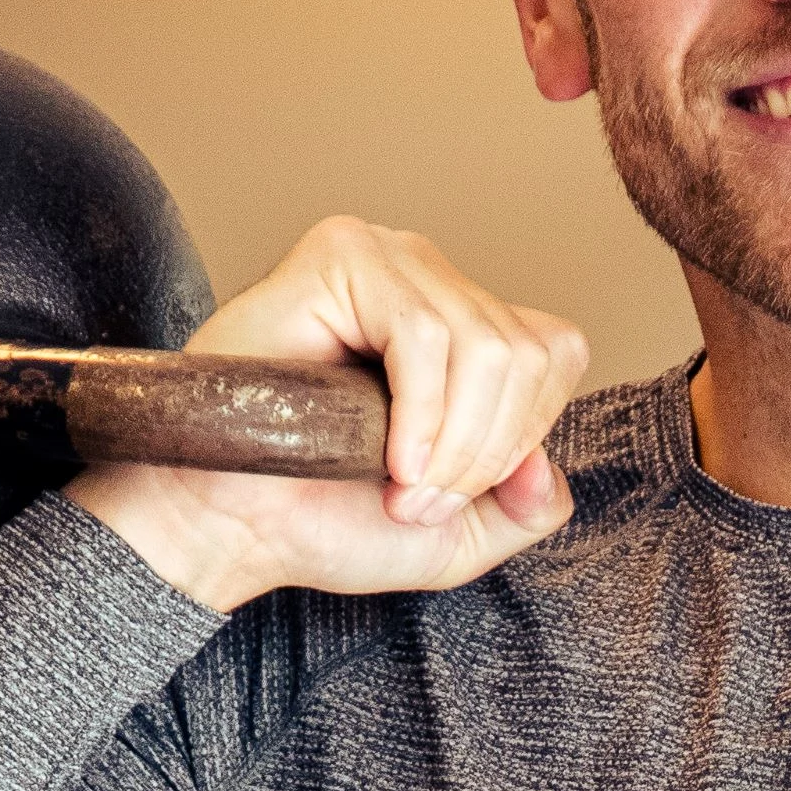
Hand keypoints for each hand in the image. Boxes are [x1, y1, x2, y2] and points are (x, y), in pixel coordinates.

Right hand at [72, 220, 588, 614]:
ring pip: (488, 347)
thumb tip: (549, 468)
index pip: (554, 353)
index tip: (445, 494)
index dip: (519, 438)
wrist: (236, 529)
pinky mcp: (342, 255)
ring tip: (397, 483)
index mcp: (467, 324)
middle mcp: (431, 278)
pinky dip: (421, 414)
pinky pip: (428, 335)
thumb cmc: (328, 520)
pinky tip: (387, 455)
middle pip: (528, 354)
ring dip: (451, 444)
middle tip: (415, 498)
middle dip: (483, 453)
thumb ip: (528, 507)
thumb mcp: (460, 535)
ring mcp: (387, 258)